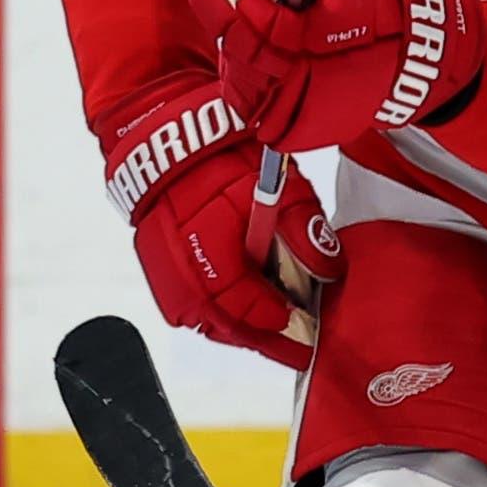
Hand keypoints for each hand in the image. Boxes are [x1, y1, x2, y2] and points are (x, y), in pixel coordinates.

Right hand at [102, 77, 339, 367]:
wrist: (172, 141)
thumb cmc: (223, 159)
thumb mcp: (279, 187)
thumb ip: (305, 232)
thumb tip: (329, 271)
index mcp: (211, 251)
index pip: (246, 306)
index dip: (276, 321)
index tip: (302, 329)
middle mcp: (182, 270)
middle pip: (225, 325)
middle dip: (260, 337)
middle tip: (291, 345)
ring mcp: (165, 274)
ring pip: (205, 321)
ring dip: (237, 328)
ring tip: (266, 328)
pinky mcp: (158, 271)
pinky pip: (187, 307)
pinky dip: (215, 312)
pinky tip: (237, 307)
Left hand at [194, 0, 484, 152]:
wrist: (429, 44)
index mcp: (339, 35)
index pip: (273, 32)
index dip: (240, 11)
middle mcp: (329, 80)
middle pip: (255, 66)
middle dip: (228, 32)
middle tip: (214, 0)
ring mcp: (323, 111)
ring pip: (253, 97)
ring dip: (235, 62)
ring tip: (237, 32)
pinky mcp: (318, 130)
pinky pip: (267, 122)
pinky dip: (250, 93)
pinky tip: (250, 66)